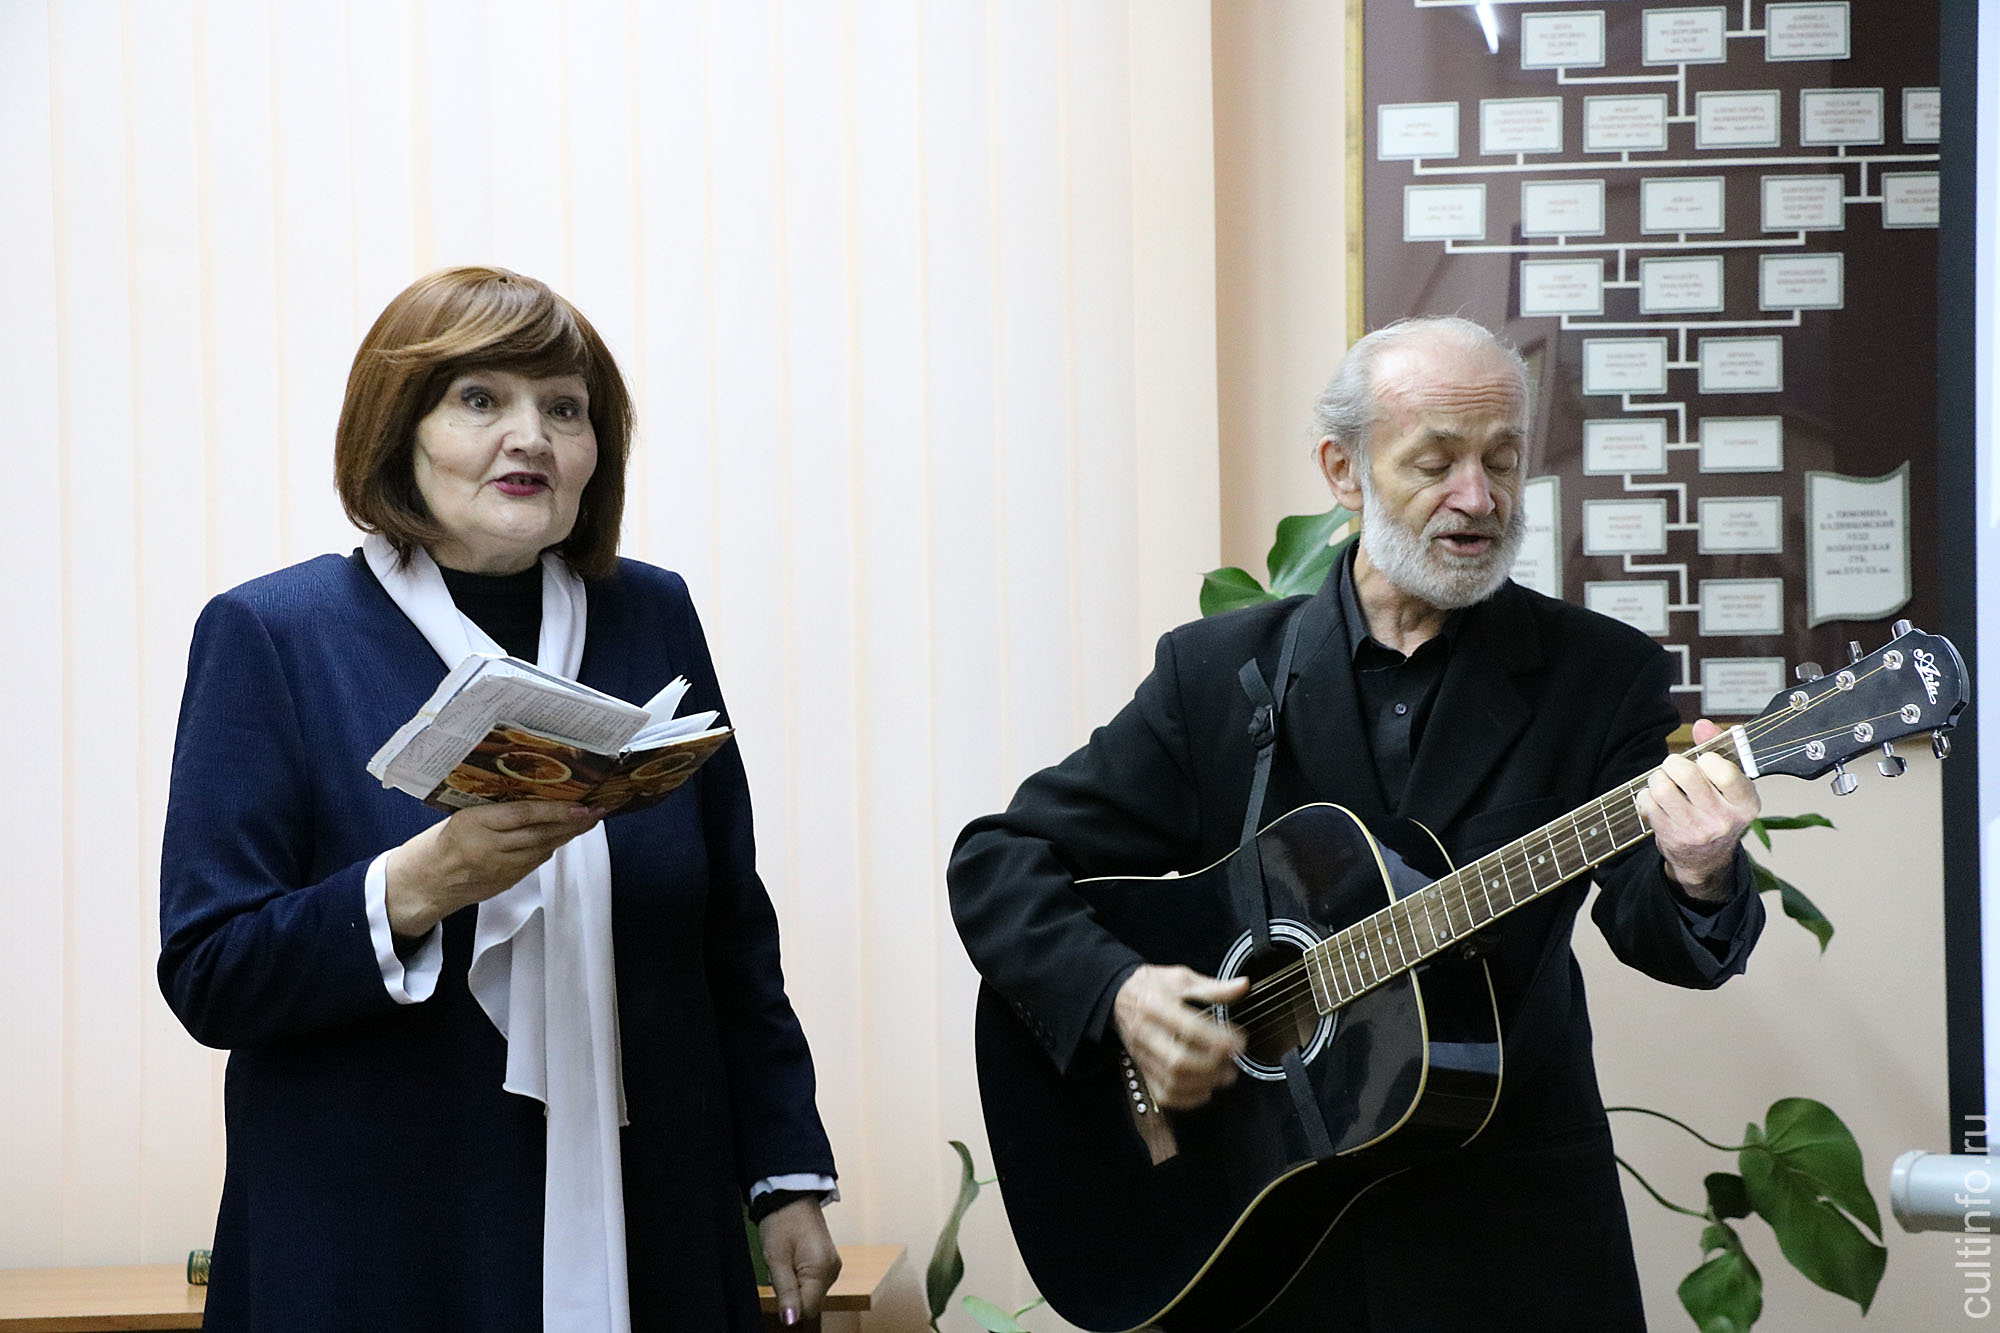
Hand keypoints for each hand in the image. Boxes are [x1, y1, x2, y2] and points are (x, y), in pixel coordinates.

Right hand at [383, 801, 602, 935]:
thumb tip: (537, 794)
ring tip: (588, 821)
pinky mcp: (505, 881)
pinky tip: (563, 837)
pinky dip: (551, 848)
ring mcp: (499, 868)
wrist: (428, 880)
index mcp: (475, 823)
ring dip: (567, 836)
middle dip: (572, 823)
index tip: (581, 805)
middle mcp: (490, 848)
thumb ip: (497, 808)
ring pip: (541, 850)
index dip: (555, 811)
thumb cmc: (445, 840)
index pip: (523, 815)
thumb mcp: (465, 814)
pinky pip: (534, 862)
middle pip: (539, 834)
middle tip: (597, 811)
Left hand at [759, 1196, 840, 1327]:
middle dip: (791, 1295)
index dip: (789, 1306)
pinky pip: (813, 1283)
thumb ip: (785, 1291)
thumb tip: (790, 1321)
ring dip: (795, 1286)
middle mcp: (832, 1270)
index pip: (808, 1309)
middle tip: (780, 1269)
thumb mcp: (776, 1258)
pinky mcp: (828, 1264)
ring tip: (786, 1261)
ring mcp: (832, 1267)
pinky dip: (800, 1279)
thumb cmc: (782, 1221)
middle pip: (810, 1303)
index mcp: (822, 1269)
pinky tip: (792, 1261)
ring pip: (810, 1294)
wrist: (791, 1196)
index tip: (777, 1286)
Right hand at [1112, 964, 1249, 1109]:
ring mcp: (1142, 1055)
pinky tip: (1205, 1089)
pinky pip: (1163, 1094)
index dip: (1218, 1039)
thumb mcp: (1181, 978)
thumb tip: (1243, 986)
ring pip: (1172, 1081)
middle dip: (1212, 1067)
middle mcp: (1146, 1033)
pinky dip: (1188, 1099)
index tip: (1239, 1042)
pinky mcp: (1143, 1070)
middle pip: (1178, 1061)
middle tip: (1233, 1063)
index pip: (1188, 1028)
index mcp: (1156, 1005)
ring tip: (1225, 1075)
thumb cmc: (1153, 986)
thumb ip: (1213, 987)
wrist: (1119, 997)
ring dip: (1204, 1084)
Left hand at [1637, 718, 1760, 901]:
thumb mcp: (1730, 784)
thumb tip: (1702, 725)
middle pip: (1686, 774)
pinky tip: (1657, 800)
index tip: (1704, 760)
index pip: (1726, 774)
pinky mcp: (1671, 837)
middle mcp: (1723, 820)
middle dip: (1674, 762)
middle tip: (1675, 766)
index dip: (1708, 759)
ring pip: (1662, 787)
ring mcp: (1696, 831)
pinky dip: (1647, 795)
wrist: (1706, 859)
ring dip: (1657, 778)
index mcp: (1746, 804)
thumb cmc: (1718, 811)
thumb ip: (1719, 749)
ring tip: (1664, 781)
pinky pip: (1648, 803)